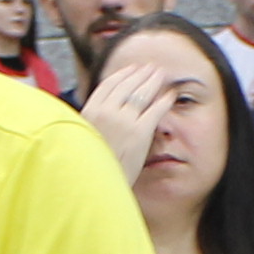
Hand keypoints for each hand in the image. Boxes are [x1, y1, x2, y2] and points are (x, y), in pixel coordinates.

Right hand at [82, 60, 170, 180]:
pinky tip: (170, 95)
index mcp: (90, 111)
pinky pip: (155, 110)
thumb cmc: (89, 167)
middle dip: (141, 74)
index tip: (131, 70)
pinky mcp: (140, 132)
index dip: (122, 75)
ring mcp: (124, 121)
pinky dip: (164, 100)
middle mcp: (106, 112)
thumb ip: (92, 123)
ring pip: (142, 93)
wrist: (95, 185)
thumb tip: (99, 118)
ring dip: (153, 81)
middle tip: (151, 68)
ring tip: (161, 75)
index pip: (108, 85)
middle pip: (127, 85)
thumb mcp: (83, 138)